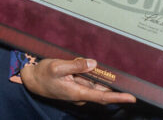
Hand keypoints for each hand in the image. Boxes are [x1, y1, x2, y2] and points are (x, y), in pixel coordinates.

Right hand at [20, 58, 136, 105]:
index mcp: (77, 92)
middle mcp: (80, 94)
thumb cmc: (42, 74)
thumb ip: (76, 66)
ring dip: (98, 76)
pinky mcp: (75, 86)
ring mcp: (78, 91)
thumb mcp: (57, 66)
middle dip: (110, 82)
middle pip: (101, 89)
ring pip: (94, 83)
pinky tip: (89, 66)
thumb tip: (93, 64)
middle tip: (122, 74)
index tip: (131, 98)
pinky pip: (88, 81)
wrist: (31, 80)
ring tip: (98, 66)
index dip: (118, 97)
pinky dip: (92, 75)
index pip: (102, 96)